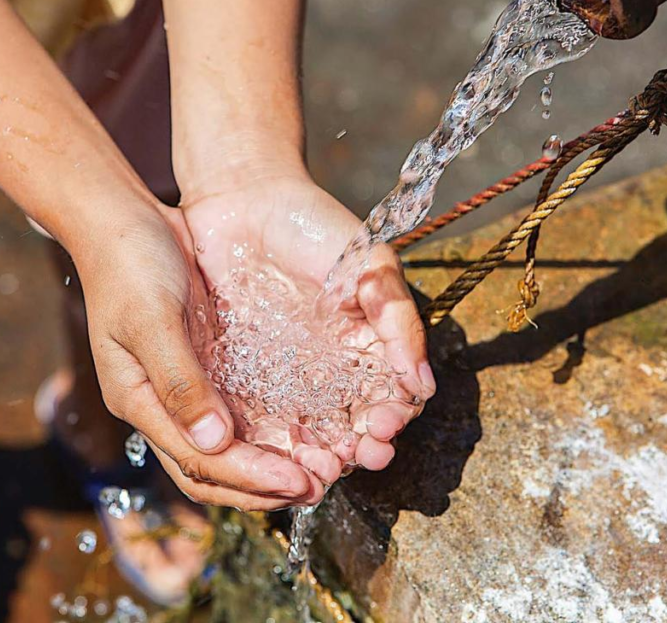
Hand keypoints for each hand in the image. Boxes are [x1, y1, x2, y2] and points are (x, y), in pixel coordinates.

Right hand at [71, 201, 325, 509]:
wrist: (122, 220)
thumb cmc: (129, 264)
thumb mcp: (152, 319)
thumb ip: (180, 380)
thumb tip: (214, 442)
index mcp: (139, 400)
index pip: (198, 461)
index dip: (248, 477)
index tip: (296, 481)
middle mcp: (160, 404)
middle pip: (212, 470)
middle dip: (262, 487)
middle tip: (317, 487)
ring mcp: (182, 388)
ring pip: (225, 449)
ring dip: (268, 466)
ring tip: (318, 471)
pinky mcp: (204, 366)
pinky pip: (237, 412)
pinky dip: (267, 431)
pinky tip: (303, 431)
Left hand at [181, 169, 435, 484]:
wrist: (244, 199)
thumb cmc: (315, 226)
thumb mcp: (370, 265)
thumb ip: (398, 321)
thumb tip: (423, 385)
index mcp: (367, 347)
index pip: (390, 398)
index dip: (393, 418)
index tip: (386, 425)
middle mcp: (331, 370)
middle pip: (353, 426)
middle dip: (360, 448)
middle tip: (358, 456)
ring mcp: (287, 377)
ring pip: (309, 432)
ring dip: (318, 456)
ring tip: (321, 467)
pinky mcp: (243, 377)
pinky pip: (261, 419)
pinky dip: (273, 442)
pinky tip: (278, 452)